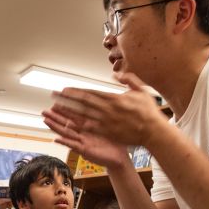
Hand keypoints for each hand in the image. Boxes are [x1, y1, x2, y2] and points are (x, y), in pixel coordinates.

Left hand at [44, 72, 167, 146]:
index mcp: (113, 98)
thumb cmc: (149, 112)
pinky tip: (68, 124)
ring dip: (69, 111)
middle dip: (67, 99)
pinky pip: (91, 129)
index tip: (65, 89)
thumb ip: (128, 80)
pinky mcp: (108, 133)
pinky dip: (79, 126)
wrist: (153, 131)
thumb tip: (116, 75)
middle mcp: (107, 110)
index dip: (76, 92)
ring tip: (57, 108)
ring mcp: (107, 122)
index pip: (90, 93)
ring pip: (83, 116)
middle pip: (82, 103)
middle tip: (54, 96)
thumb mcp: (140, 90)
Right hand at [44, 107, 129, 168]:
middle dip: (55, 117)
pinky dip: (65, 143)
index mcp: (89, 126)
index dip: (65, 109)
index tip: (56, 102)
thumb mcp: (110, 126)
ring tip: (46, 121)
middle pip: (66, 123)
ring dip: (56, 127)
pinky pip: (73, 146)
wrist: (120, 158)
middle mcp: (83, 133)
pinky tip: (56, 139)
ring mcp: (83, 141)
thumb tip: (102, 102)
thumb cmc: (115, 143)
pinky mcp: (85, 150)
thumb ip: (103, 115)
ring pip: (67, 133)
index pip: (74, 115)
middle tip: (45, 111)